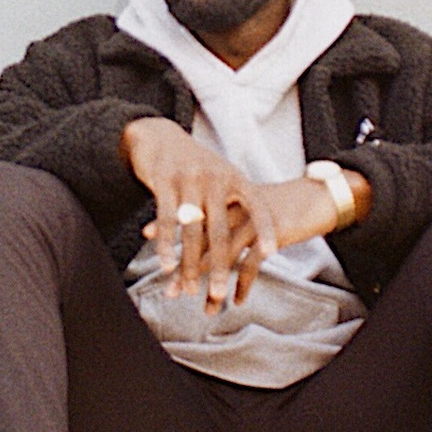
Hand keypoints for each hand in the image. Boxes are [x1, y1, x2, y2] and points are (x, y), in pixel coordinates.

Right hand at [122, 118, 276, 311]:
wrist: (160, 138)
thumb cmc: (196, 166)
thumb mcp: (221, 177)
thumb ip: (236, 204)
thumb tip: (257, 237)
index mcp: (234, 178)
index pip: (256, 205)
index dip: (265, 228)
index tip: (271, 252)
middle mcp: (215, 178)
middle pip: (220, 229)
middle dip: (220, 265)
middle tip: (220, 294)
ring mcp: (189, 179)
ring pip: (192, 230)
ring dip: (189, 263)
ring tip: (190, 289)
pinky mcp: (164, 181)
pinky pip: (167, 220)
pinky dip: (166, 246)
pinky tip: (166, 266)